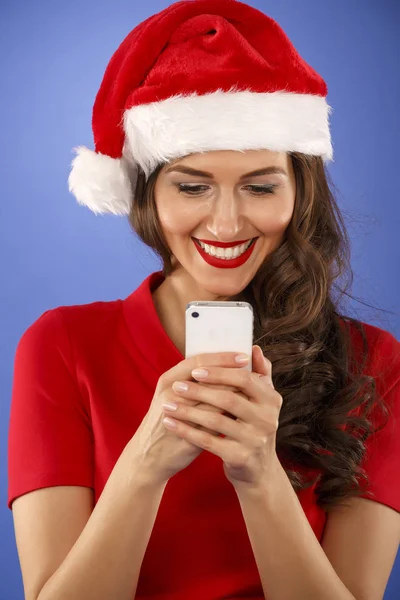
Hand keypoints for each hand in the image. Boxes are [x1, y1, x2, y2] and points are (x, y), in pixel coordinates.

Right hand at [127, 351, 253, 486]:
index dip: (223, 357)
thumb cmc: (167, 422)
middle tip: (255, 374)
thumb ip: (196, 382)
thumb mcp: (174, 396)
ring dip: (234, 393)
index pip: (199, 360)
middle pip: (208, 377)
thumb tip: (226, 367)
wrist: (148, 457)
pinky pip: (212, 422)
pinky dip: (229, 415)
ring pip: (212, 398)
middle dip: (234, 374)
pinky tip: (243, 413)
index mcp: (168, 380)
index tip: (244, 356)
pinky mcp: (185, 433)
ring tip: (254, 390)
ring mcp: (176, 413)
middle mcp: (170, 393)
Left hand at [162, 345, 282, 489]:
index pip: (244, 379)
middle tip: (177, 387)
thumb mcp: (261, 402)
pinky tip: (172, 424)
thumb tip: (254, 348)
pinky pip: (208, 442)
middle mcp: (268, 419)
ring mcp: (256, 440)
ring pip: (216, 420)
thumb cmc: (253, 427)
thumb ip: (259, 375)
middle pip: (229, 398)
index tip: (196, 371)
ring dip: (188, 411)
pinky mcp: (241, 458)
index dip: (219, 373)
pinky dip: (187, 431)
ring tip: (168, 405)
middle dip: (199, 391)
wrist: (257, 470)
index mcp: (271, 399)